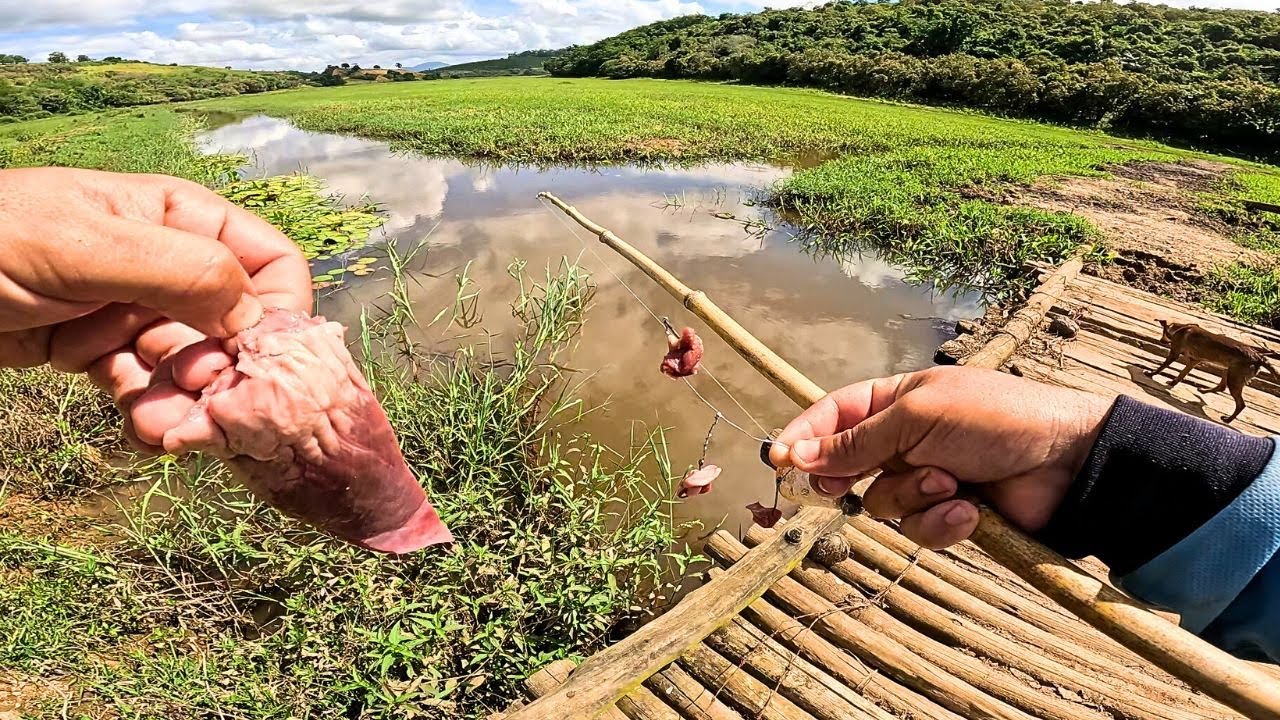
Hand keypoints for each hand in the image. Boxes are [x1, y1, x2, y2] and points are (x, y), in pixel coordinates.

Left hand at [0, 167, 310, 449]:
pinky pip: (149, 388)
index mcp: (180, 218)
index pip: (270, 264)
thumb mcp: (87, 245)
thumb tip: (257, 318)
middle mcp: (168, 264)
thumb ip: (182, 272)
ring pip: (192, 367)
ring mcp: (134, 310)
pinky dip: (150, 412)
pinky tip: (140, 429)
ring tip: (157, 430)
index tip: (256, 362)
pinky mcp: (100, 351)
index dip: (277, 313)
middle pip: (235, 328)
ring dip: (182, 403)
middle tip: (197, 409)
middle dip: (219, 374)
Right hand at [769, 366, 1113, 548]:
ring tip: (950, 483)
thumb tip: (795, 452)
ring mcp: (926, 478)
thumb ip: (854, 441)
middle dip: (851, 479)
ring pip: (882, 503)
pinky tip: (969, 508)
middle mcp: (904, 440)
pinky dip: (940, 521)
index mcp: (894, 401)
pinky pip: (918, 529)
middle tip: (841, 489)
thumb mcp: (916, 419)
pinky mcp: (949, 513)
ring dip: (912, 498)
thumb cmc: (996, 419)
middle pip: (848, 466)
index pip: (832, 416)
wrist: (1068, 462)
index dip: (803, 437)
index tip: (776, 460)